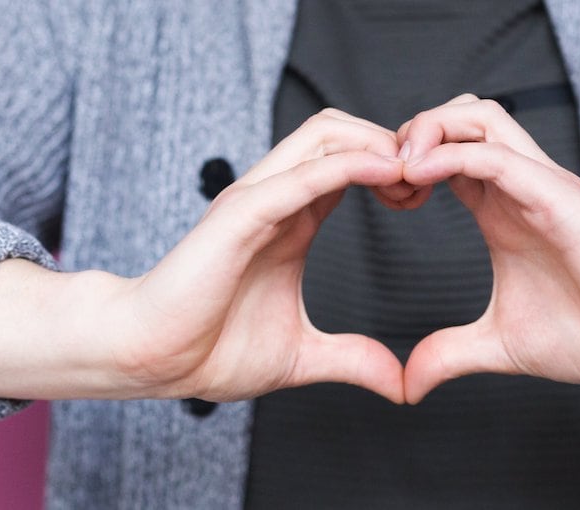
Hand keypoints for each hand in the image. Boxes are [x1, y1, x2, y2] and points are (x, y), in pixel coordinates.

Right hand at [0, 109, 407, 402]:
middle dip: (393, 144)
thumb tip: (400, 385)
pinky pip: (302, 173)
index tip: (426, 197)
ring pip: (324, 134)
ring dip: (377, 144)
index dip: (396, 168)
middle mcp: (277, 198)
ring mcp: (258, 200)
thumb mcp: (303, 356)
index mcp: (294, 220)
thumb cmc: (210, 350)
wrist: (152, 360)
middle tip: (428, 180)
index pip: (351, 163)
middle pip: (343, 132)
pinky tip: (385, 174)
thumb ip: (353, 360)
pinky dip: (348, 165)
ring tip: (412, 175)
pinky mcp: (241, 214)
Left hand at [397, 95, 579, 403]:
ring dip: (428, 130)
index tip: (378, 199)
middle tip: (381, 179)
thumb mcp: (498, 346)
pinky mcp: (555, 194)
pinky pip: (497, 152)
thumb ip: (449, 354)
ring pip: (478, 116)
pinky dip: (450, 153)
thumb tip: (408, 384)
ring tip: (398, 170)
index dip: (402, 163)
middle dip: (409, 134)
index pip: (443, 153)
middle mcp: (517, 187)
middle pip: (457, 118)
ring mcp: (537, 185)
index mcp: (499, 210)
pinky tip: (416, 176)